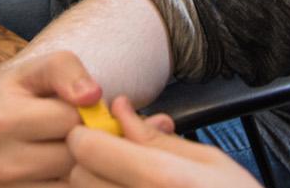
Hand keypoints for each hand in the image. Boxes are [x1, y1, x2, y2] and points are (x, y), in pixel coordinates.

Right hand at [0, 51, 102, 184]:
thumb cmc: (14, 91)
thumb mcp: (35, 69)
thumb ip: (66, 70)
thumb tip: (93, 96)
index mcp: (0, 122)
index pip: (70, 119)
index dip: (80, 110)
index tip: (70, 106)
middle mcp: (0, 163)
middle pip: (73, 154)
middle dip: (81, 139)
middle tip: (68, 127)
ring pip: (73, 179)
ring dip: (77, 162)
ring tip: (62, 144)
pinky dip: (68, 179)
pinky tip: (58, 163)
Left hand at [65, 95, 253, 187]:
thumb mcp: (210, 162)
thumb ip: (156, 137)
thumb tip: (119, 108)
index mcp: (161, 179)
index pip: (87, 146)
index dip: (89, 134)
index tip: (102, 133)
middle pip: (79, 175)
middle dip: (91, 163)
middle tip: (121, 163)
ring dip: (98, 186)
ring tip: (130, 183)